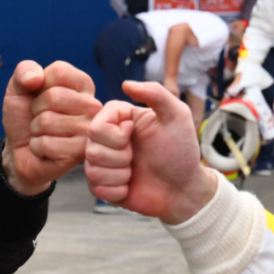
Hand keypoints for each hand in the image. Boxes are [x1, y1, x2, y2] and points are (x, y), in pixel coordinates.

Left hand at [1, 60, 98, 195]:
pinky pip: (46, 144)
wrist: (20, 149)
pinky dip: (37, 146)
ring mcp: (89, 130)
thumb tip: (35, 77)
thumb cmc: (25, 115)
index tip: (40, 95)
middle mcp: (92, 105)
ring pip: (48, 121)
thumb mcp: (18, 88)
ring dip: (36, 129)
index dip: (39, 84)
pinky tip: (44, 149)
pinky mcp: (80, 153)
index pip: (59, 71)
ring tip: (43, 133)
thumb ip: (24, 71)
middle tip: (39, 117)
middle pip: (54, 96)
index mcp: (83, 84)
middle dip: (35, 109)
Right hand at [85, 79, 218, 222]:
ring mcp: (103, 162)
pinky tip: (129, 187)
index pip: (97, 124)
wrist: (183, 189)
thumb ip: (156, 93)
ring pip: (91, 169)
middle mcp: (107, 139)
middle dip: (119, 157)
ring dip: (119, 175)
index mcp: (119, 119)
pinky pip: (95, 188)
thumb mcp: (177, 116)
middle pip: (91, 147)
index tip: (135, 135)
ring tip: (134, 173)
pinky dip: (116, 190)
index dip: (115, 135)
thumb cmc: (181, 151)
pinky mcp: (102, 185)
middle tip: (136, 158)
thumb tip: (126, 83)